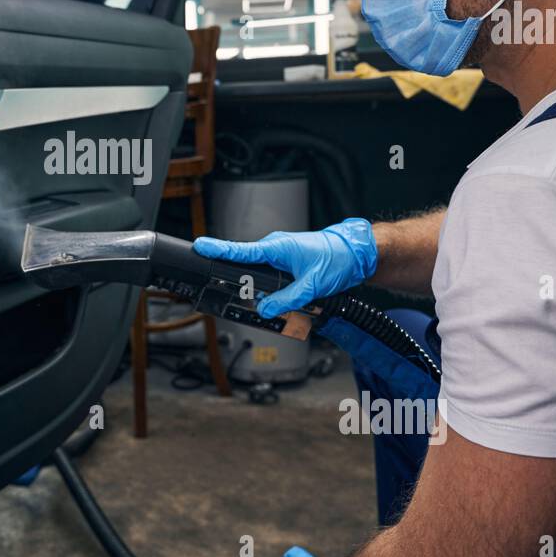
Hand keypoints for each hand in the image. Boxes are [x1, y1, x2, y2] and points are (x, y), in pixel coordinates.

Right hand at [193, 218, 377, 316]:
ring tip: (288, 300)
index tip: (199, 247)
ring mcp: (281, 254)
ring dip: (267, 289)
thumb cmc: (337, 260)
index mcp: (277, 247)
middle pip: (247, 268)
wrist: (357, 253)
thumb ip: (287, 300)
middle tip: (250, 299)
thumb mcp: (312, 285)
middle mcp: (275, 248)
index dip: (217, 250)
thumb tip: (266, 309)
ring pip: (262, 276)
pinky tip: (289, 298)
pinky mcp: (287, 261)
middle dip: (245, 284)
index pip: (240, 250)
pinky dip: (276, 288)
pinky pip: (273, 276)